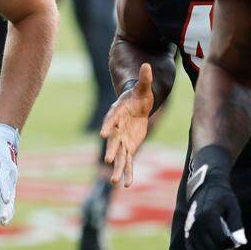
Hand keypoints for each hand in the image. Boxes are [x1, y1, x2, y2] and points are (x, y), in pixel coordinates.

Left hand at [0, 123, 19, 225]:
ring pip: (10, 198)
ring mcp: (11, 180)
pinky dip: (9, 208)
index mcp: (4, 166)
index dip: (5, 189)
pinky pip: (9, 198)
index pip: (4, 179)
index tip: (6, 199)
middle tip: (3, 219)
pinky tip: (5, 220)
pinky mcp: (9, 184)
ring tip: (3, 222)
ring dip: (8, 210)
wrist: (6, 140)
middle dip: (6, 206)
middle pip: (8, 193)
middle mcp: (10, 175)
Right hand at [100, 63, 153, 186]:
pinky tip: (126, 184)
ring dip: (118, 168)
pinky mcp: (128, 147)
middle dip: (111, 151)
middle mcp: (116, 129)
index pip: (111, 120)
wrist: (136, 106)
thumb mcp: (144, 88)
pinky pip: (127, 162)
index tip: (102, 133)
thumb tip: (147, 65)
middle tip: (108, 160)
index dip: (107, 126)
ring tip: (116, 181)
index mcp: (117, 114)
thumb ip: (145, 79)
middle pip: (113, 141)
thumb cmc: (139, 96)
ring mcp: (121, 140)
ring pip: (118, 156)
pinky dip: (127, 173)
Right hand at [183, 145, 246, 249]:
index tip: (238, 241)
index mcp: (208, 215)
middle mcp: (196, 223)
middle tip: (232, 245)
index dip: (232, 245)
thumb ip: (237, 225)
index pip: (221, 240)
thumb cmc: (222, 196)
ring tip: (223, 248)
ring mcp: (190, 227)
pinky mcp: (186, 231)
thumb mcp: (233, 207)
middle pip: (211, 248)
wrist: (205, 186)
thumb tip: (241, 243)